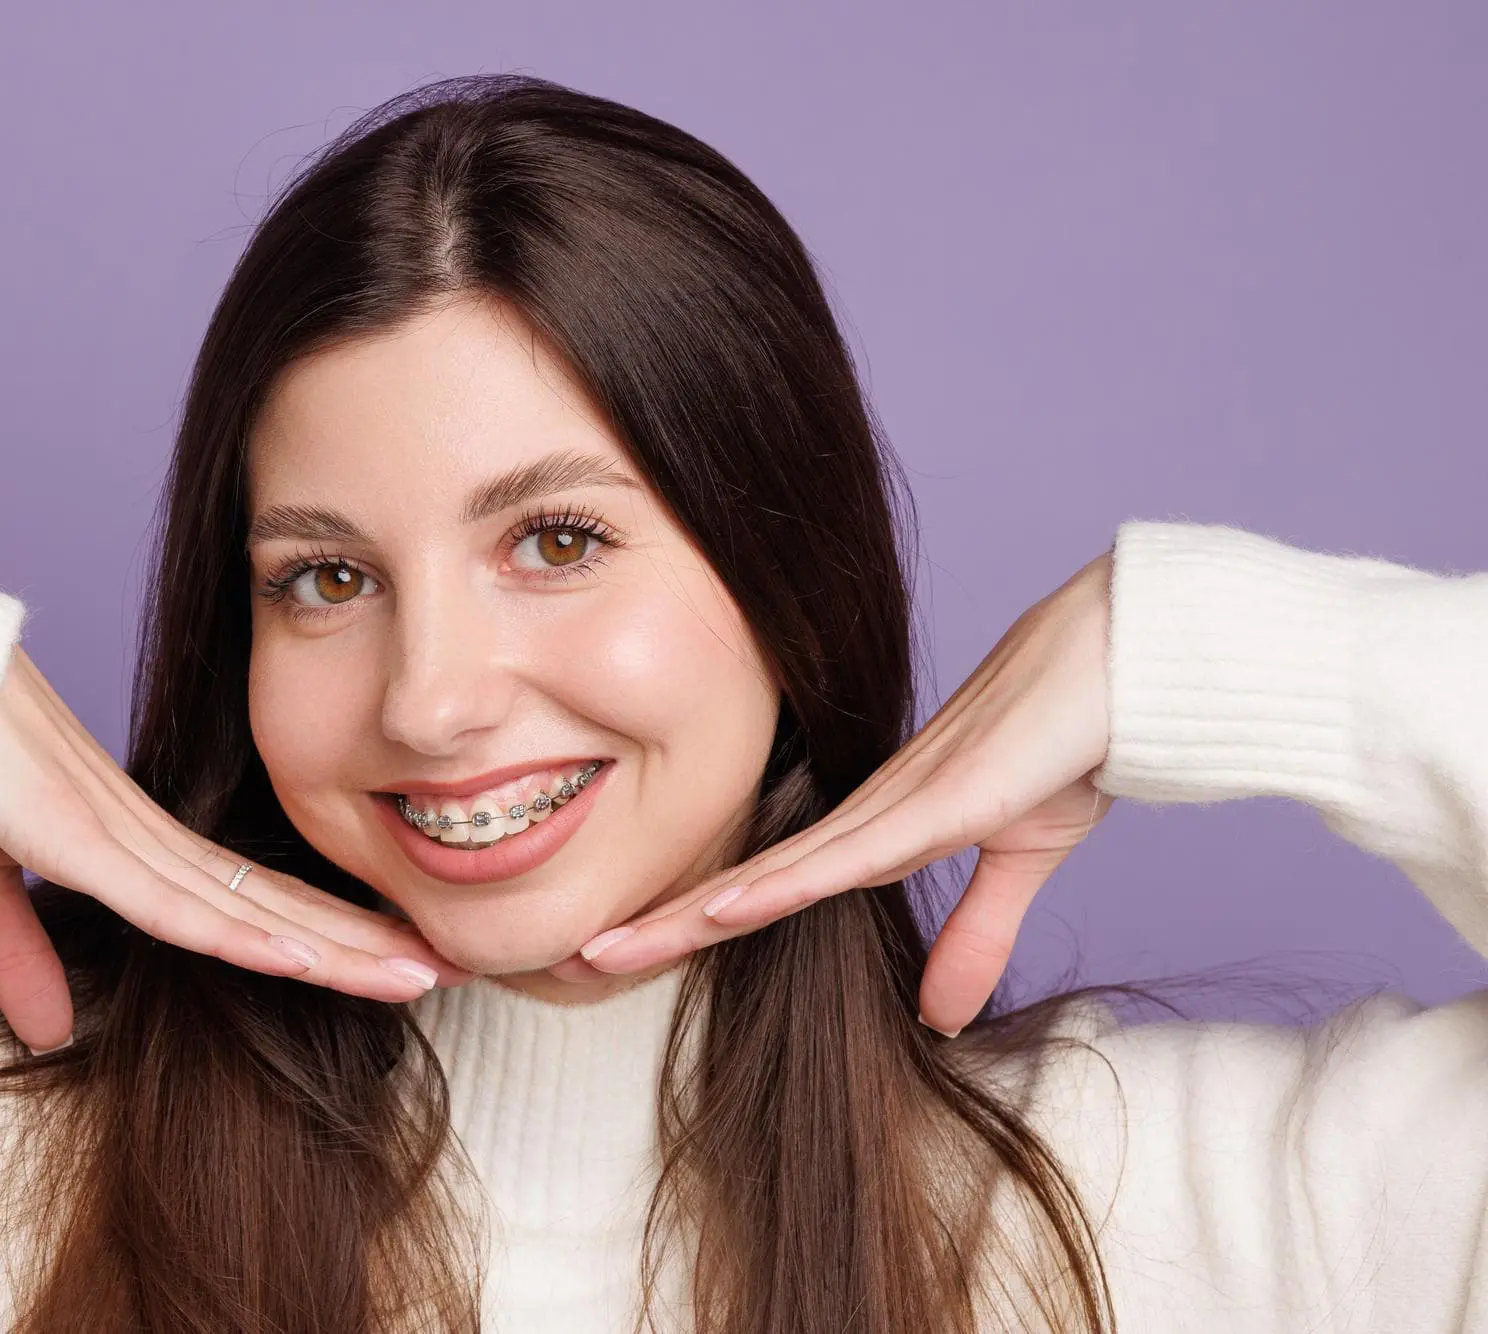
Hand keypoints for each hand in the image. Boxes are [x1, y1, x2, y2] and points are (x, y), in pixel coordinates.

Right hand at [0, 646, 471, 1053]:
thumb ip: (21, 949)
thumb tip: (46, 1033)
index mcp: (137, 838)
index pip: (255, 896)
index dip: (327, 932)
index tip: (395, 958)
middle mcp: (150, 835)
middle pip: (280, 903)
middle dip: (367, 941)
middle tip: (454, 967)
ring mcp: (123, 833)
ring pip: (254, 908)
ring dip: (341, 947)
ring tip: (423, 974)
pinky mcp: (83, 837)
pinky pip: (181, 900)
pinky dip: (249, 933)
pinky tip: (312, 958)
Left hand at [571, 550, 1116, 1037]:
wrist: (1129, 669)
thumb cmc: (1071, 742)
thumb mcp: (1018, 862)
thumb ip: (975, 935)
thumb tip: (939, 1019)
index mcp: (878, 825)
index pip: (770, 883)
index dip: (699, 916)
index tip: (633, 946)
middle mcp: (866, 812)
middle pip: (746, 878)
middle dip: (663, 921)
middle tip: (580, 954)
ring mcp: (897, 802)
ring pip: (771, 871)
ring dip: (689, 914)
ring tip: (610, 948)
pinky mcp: (942, 799)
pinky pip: (844, 854)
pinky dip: (779, 885)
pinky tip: (717, 908)